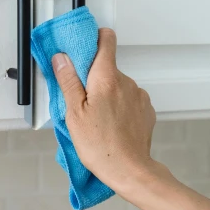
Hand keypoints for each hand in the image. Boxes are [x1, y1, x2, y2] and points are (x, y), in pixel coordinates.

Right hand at [52, 28, 156, 193]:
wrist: (130, 170)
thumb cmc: (101, 146)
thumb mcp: (74, 113)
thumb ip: (68, 82)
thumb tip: (62, 58)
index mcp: (106, 78)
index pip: (106, 40)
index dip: (94, 40)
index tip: (83, 49)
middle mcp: (127, 82)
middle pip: (108, 68)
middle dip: (94, 79)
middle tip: (83, 102)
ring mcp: (140, 97)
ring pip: (119, 86)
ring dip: (108, 95)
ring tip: (98, 120)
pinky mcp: (147, 111)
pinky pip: (130, 101)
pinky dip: (120, 108)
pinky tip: (112, 126)